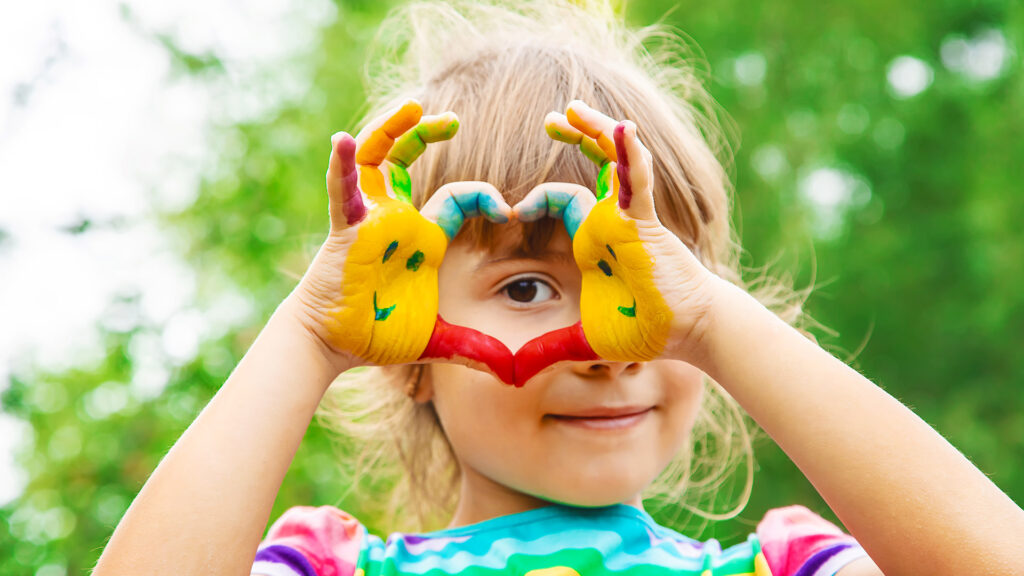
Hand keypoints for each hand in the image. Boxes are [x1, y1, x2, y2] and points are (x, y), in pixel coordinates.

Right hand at [290, 99, 511, 371]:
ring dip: (394, 130)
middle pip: (410, 160)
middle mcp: (397, 219)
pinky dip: (344, 166)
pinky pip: (343, 191)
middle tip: (452, 119)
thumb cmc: (378, 335)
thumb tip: (510, 370)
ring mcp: (369, 219)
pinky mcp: (345, 229)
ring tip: (414, 107)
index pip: (458, 199)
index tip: (509, 209)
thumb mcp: (436, 340)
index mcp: (424, 238)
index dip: (485, 197)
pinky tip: (344, 141)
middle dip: (428, 134)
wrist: (333, 345)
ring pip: (379, 159)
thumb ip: (472, 348)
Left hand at [519, 100, 719, 364]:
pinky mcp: (645, 221)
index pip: (561, 200)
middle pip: (589, 166)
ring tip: (572, 108)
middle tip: (551, 119)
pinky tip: (624, 129)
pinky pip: (637, 182)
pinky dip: (631, 156)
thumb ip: (548, 349)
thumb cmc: (642, 329)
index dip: (535, 199)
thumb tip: (514, 374)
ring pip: (613, 161)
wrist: (686, 332)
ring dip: (596, 132)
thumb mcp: (582, 340)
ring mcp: (628, 216)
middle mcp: (609, 220)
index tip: (510, 212)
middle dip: (573, 138)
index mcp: (592, 240)